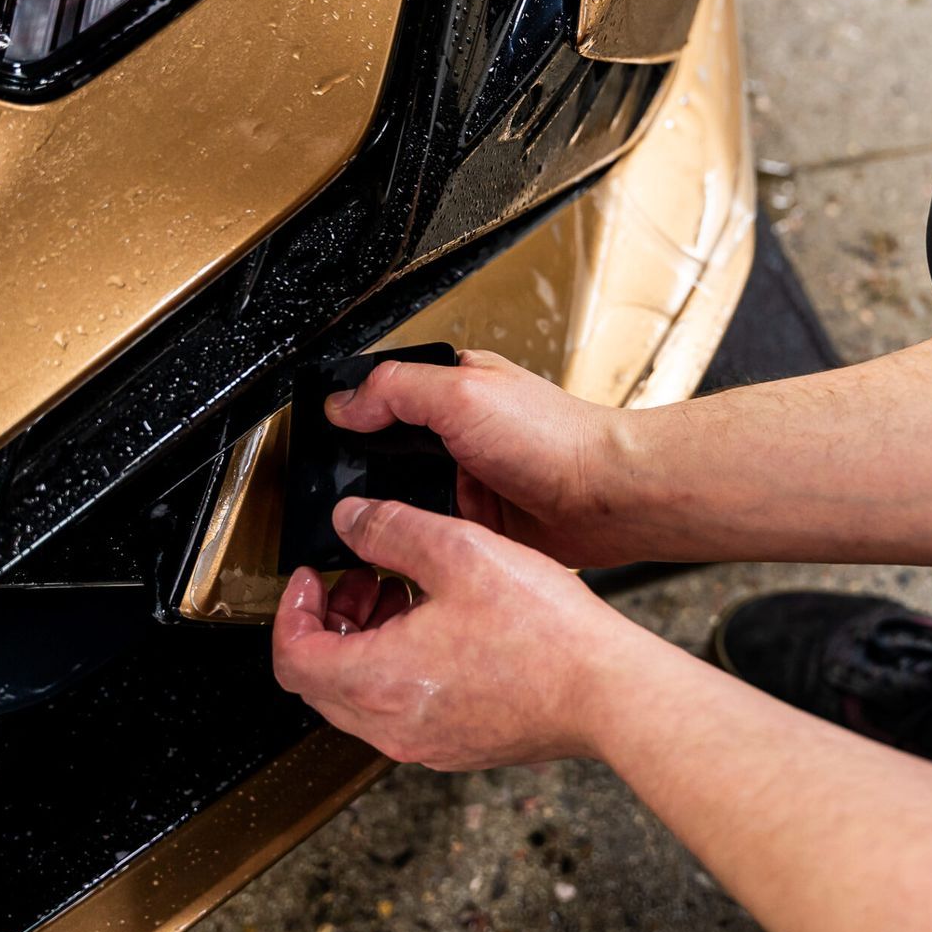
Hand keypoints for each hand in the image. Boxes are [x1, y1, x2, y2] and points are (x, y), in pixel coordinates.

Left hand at [272, 497, 651, 769]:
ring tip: (403, 594)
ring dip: (365, 644)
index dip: (290, 610)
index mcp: (378, 682)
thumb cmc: (544, 633)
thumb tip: (351, 520)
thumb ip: (391, 530)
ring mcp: (427, 744)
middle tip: (357, 579)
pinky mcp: (459, 746)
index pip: (292, 657)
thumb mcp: (458, 551)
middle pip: (321, 681)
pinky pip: (402, 711)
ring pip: (362, 698)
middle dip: (329, 622)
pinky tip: (441, 626)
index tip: (309, 577)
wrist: (609, 691)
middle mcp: (393, 727)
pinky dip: (399, 669)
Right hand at [325, 350, 641, 567]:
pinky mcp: (477, 523)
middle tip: (341, 494)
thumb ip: (398, 390)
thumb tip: (342, 403)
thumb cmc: (557, 438)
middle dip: (365, 473)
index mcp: (453, 388)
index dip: (350, 419)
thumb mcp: (465, 394)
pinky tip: (409, 544)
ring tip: (369, 525)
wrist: (609, 499)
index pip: (381, 395)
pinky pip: (429, 531)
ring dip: (391, 510)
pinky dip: (417, 538)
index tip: (323, 445)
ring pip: (403, 497)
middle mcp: (458, 433)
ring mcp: (467, 480)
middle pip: (385, 452)